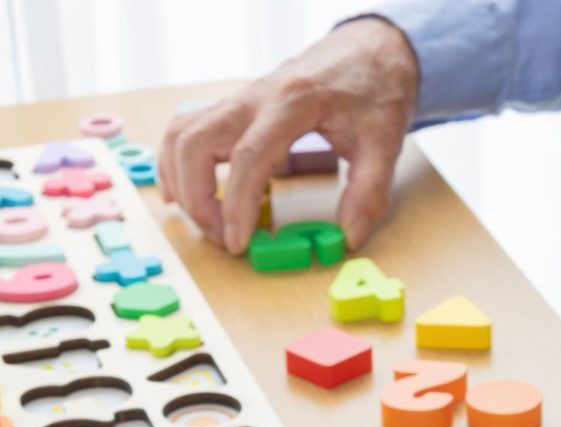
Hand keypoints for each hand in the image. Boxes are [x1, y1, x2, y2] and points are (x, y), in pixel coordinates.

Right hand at [158, 17, 417, 253]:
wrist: (370, 48)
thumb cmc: (375, 87)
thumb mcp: (385, 140)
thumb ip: (369, 190)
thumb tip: (348, 236)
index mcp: (291, 103)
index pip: (249, 158)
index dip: (237, 206)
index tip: (238, 243)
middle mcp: (255, 98)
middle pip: (196, 144)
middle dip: (198, 200)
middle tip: (224, 237)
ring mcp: (240, 100)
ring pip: (181, 135)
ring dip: (181, 182)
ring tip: (206, 220)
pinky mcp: (236, 108)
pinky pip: (187, 131)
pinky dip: (176, 162)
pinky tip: (183, 192)